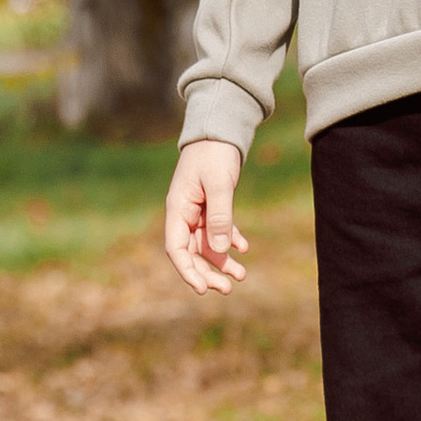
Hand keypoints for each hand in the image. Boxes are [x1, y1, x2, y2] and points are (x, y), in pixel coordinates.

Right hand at [165, 137, 248, 292]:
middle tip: (229, 289)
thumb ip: (220, 216)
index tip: (203, 289)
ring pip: (206, 245)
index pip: (176, 249)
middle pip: (191, 252)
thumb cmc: (214, 154)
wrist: (219, 130)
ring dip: (221, 262)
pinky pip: (217, 232)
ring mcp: (197, 212)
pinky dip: (230, 241)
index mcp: (177, 209)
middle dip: (208, 272)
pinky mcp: (210, 207)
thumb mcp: (219, 184)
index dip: (188, 271)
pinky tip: (244, 249)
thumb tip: (220, 252)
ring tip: (242, 275)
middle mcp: (184, 214)